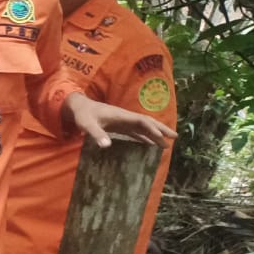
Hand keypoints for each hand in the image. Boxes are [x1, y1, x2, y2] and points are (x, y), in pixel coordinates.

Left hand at [62, 93, 176, 148]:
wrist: (78, 107)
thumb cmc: (82, 115)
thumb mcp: (87, 124)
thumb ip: (96, 134)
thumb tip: (106, 146)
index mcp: (121, 115)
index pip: (141, 121)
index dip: (152, 128)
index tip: (162, 136)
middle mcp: (125, 117)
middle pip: (147, 122)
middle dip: (161, 129)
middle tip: (175, 137)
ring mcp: (123, 121)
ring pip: (143, 127)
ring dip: (155, 134)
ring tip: (167, 143)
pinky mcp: (119, 125)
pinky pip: (135, 131)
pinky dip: (144, 137)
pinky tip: (149, 144)